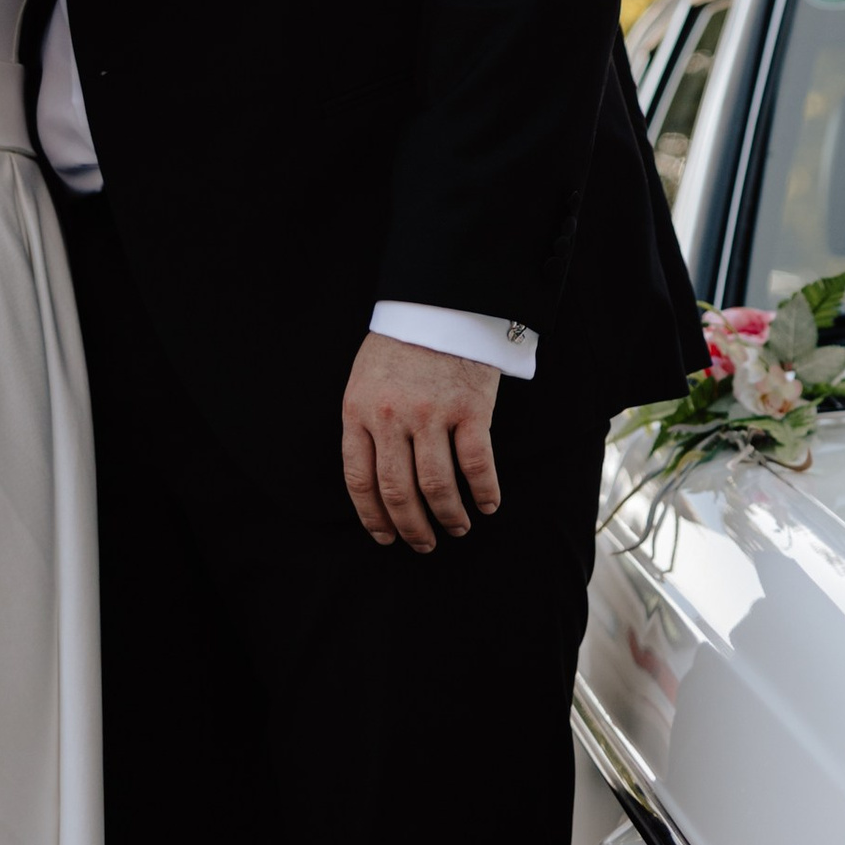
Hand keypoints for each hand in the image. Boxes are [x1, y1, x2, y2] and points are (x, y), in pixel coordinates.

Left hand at [341, 333, 502, 551]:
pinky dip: (483, 492)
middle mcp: (391, 417)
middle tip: (423, 544)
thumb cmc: (401, 344)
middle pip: (398, 491)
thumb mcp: (365, 380)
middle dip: (411, 527)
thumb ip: (365, 424)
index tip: (385, 537)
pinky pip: (477, 464)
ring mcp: (431, 413)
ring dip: (448, 517)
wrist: (440, 301)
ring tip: (456, 528)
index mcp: (358, 411)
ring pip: (437, 486)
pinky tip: (487, 505)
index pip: (360, 481)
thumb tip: (374, 482)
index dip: (372, 518)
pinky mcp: (470, 408)